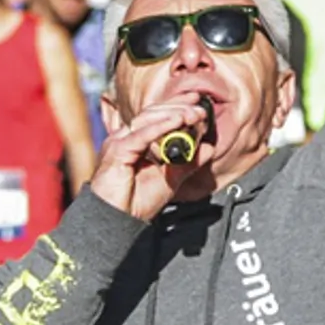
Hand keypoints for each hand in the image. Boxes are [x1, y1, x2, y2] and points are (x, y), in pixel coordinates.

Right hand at [87, 96, 214, 220]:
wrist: (117, 222)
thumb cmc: (136, 202)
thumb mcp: (171, 179)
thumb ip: (188, 163)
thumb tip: (208, 148)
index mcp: (136, 141)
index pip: (157, 115)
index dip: (177, 105)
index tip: (198, 102)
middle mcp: (126, 138)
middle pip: (152, 112)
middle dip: (179, 107)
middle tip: (200, 109)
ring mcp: (119, 142)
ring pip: (147, 119)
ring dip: (173, 114)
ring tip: (193, 115)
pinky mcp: (117, 151)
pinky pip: (141, 135)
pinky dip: (161, 127)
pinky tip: (177, 122)